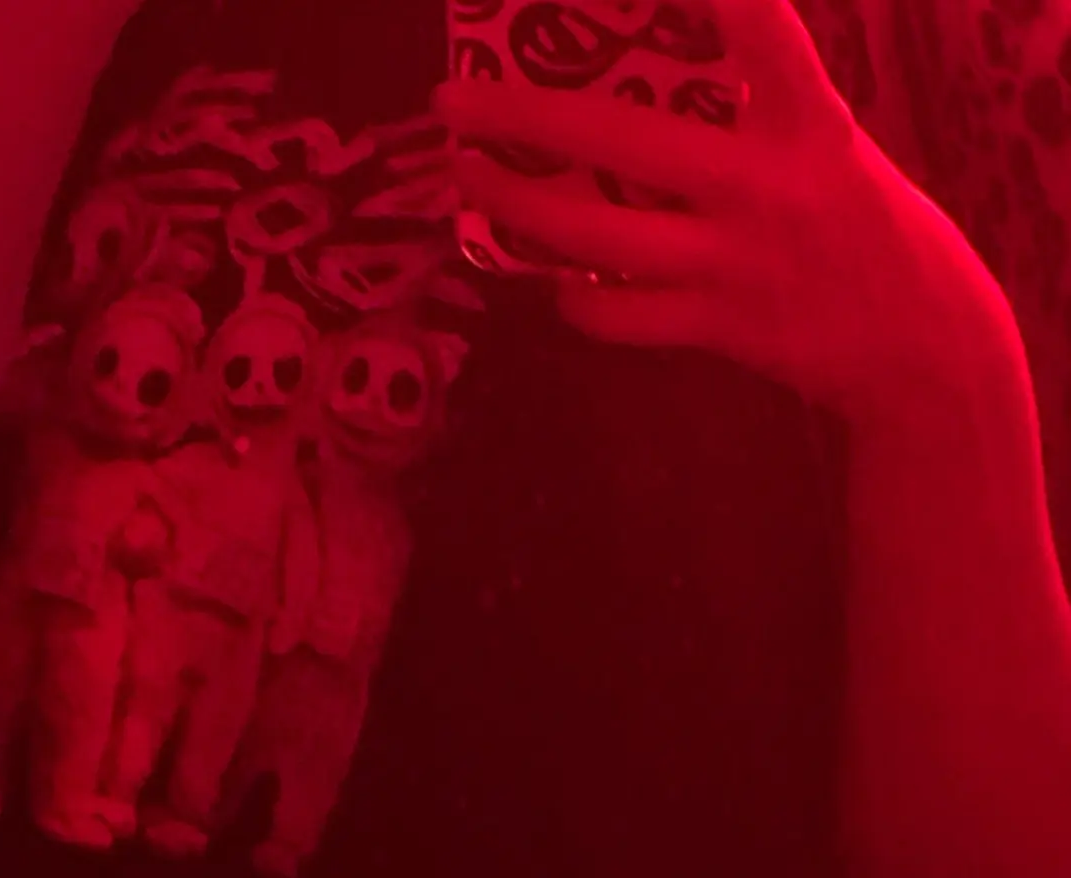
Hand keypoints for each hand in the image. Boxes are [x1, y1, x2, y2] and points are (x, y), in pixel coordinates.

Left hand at [434, 0, 1011, 425]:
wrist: (920, 344)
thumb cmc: (865, 227)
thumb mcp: (830, 148)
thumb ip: (759, 112)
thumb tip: (649, 81)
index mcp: (810, 127)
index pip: (764, 35)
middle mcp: (766, 190)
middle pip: (622, 145)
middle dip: (526, 116)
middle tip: (456, 99)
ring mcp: (733, 266)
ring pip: (596, 238)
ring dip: (518, 208)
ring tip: (471, 180)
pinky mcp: (718, 329)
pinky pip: (619, 314)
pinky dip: (576, 298)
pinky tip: (557, 281)